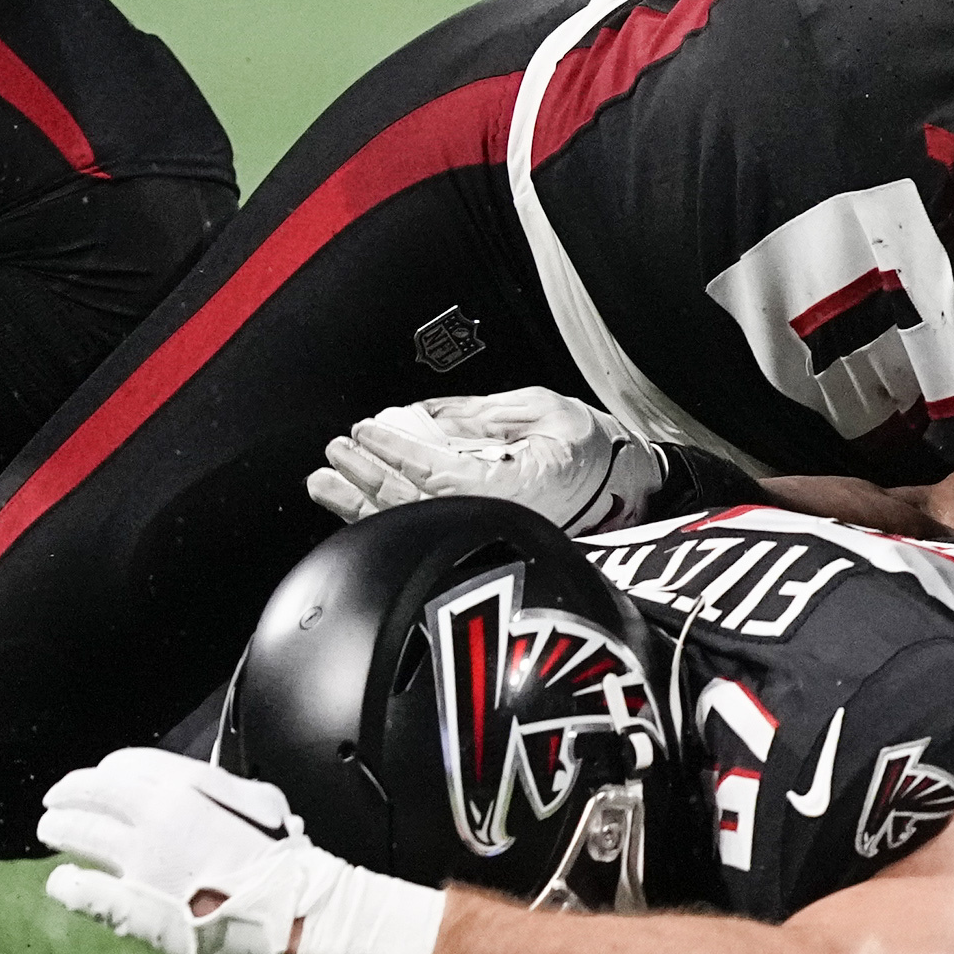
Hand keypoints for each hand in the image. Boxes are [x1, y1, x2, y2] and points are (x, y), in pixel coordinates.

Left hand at [37, 747, 442, 953]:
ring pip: (75, 832)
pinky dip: (66, 882)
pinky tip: (64, 881)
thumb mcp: (259, 803)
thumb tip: (196, 788)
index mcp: (189, 786)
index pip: (125, 765)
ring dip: (58, 828)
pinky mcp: (127, 905)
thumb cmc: (283, 862)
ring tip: (52, 831)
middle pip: (89, 793)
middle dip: (68, 794)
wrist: (292, 913)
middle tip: (57, 803)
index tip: (98, 780)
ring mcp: (138, 861)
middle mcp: (156, 816)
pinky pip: (78, 888)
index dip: (105, 772)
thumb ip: (218, 792)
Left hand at [312, 387, 667, 537]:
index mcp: (516, 487)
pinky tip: (352, 505)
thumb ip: (485, 413)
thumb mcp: (547, 413)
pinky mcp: (475, 540)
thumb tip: (426, 415)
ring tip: (325, 479)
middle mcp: (494, 519)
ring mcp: (482, 536)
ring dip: (359, 500)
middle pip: (413, 502)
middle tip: (336, 449)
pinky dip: (378, 518)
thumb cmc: (592, 453)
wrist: (628, 492)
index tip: (366, 429)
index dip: (397, 451)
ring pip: (408, 522)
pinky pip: (418, 531)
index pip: (439, 471)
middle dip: (367, 473)